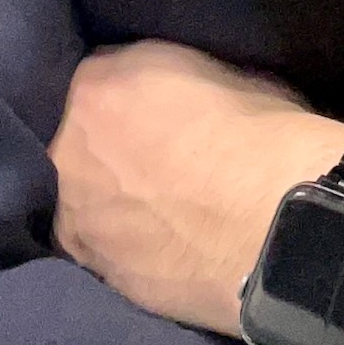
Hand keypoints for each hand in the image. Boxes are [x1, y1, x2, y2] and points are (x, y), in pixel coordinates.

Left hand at [46, 39, 343, 332]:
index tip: (160, 108)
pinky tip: (165, 248)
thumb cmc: (259, 135)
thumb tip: (172, 101)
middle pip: (82, 141)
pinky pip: (105, 250)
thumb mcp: (216, 70)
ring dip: (113, 201)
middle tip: (162, 160)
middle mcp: (70, 151)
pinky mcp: (98, 274)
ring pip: (86, 200)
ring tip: (163, 211)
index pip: (102, 77)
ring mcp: (78, 218)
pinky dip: (128, 246)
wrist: (274, 226)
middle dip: (113, 147)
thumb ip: (169, 83)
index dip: (133, 93)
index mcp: (98, 88)